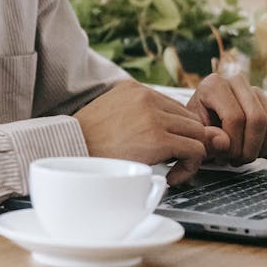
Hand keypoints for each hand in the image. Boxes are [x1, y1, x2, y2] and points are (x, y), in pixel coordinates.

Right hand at [74, 79, 231, 184]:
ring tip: (173, 170)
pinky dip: (190, 166)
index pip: (175, 108)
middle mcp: (147, 97)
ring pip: (198, 133)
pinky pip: (195, 150)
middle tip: (174, 162)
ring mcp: (153, 116)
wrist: (68, 152)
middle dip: (188, 142)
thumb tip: (162, 134)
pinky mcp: (158, 138)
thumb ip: (137, 119)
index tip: (169, 151)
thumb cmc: (84, 143)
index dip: (177, 132)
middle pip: (190, 119)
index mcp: (135, 90)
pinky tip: (173, 176)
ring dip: (191, 155)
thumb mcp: (110, 117)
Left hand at [186, 73, 266, 164]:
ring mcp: (257, 93)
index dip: (234, 144)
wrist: (207, 125)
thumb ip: (207, 140)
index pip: (235, 117)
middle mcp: (237, 83)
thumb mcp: (196, 135)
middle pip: (258, 119)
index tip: (226, 157)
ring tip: (245, 157)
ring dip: (262, 149)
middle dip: (250, 148)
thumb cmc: (200, 129)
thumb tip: (224, 143)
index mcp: (215, 85)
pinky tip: (257, 152)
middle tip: (238, 160)